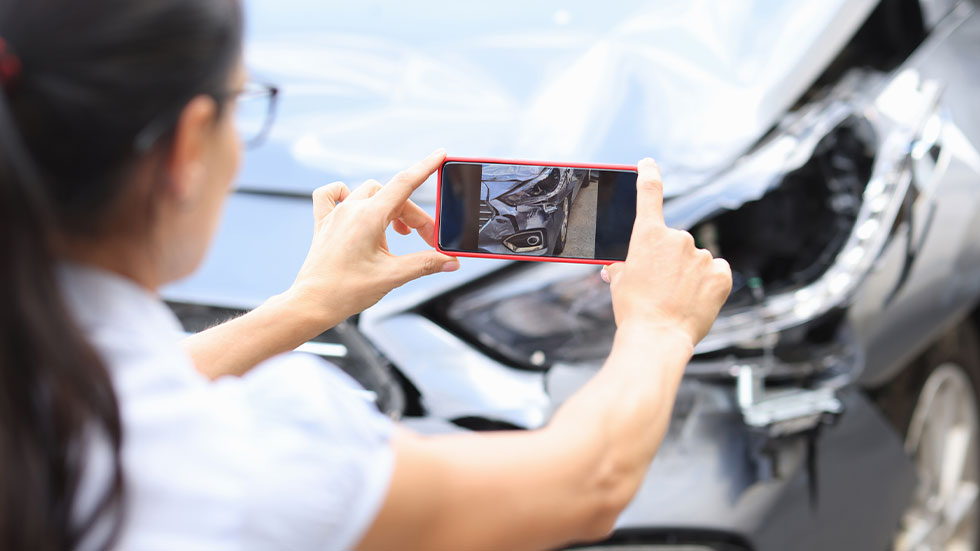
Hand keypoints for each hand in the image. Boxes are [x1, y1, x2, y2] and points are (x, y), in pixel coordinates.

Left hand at [287, 149, 458, 327]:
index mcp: (368, 217)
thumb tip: (449, 261)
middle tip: (427, 240)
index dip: (426, 167)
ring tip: (398, 235)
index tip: (440, 155)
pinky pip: (332, 195)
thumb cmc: (345, 291)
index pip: (404, 183)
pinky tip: (354, 208)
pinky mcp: (324, 224)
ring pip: (369, 194)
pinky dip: (346, 196)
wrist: (311, 304)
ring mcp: (335, 214)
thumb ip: (425, 264)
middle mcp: (350, 209)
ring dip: (389, 209)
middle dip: (414, 216)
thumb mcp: (392, 276)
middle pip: (393, 196)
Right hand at [600, 158, 731, 346]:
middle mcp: (678, 238)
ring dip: (688, 273)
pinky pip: (716, 272)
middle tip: (660, 286)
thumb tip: (619, 266)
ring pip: (695, 259)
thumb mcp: (620, 282)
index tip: (648, 163)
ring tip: (677, 299)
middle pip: (674, 241)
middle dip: (668, 259)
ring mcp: (702, 255)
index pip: (649, 192)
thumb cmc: (633, 311)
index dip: (648, 173)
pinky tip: (697, 299)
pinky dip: (708, 283)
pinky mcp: (721, 274)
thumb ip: (624, 265)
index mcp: (648, 234)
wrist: (656, 338)